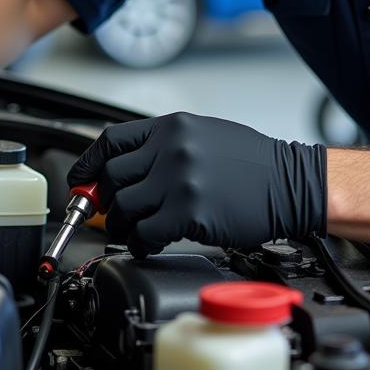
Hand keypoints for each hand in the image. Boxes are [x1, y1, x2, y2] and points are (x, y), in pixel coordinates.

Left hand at [68, 112, 325, 256]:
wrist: (290, 181)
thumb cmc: (251, 162)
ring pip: (124, 208)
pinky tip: (151, 243)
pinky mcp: (189, 212)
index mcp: (172, 126)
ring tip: (137, 230)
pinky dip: (142, 243)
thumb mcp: (203, 134)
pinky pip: (145, 233)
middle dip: (106, 200)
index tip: (80, 181)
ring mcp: (179, 179)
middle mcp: (171, 148)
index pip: (111, 140)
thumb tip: (124, 169)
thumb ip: (163, 146)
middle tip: (113, 214)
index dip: (88, 165)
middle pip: (112, 177)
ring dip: (123, 225)